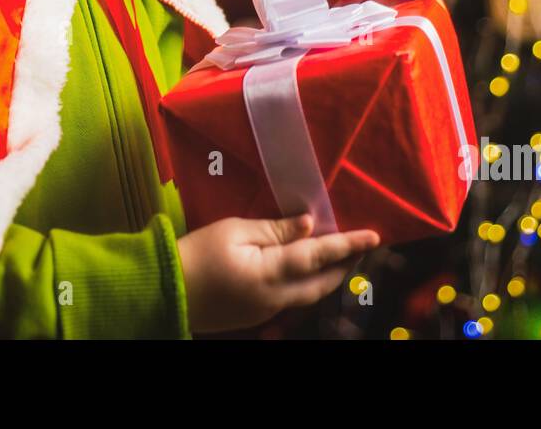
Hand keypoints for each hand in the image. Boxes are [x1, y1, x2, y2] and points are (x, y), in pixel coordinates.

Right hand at [176, 213, 380, 333]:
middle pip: (322, 282)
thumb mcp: (235, 230)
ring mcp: (266, 311)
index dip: (348, 245)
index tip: (375, 236)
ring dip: (328, 276)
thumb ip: (275, 229)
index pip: (319, 256)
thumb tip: (309, 225)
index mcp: (271, 274)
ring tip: (341, 257)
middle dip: (345, 264)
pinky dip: (307, 283)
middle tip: (361, 246)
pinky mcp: (255, 315)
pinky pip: (292, 299)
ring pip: (309, 294)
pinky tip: (306, 270)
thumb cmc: (197, 253)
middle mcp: (276, 298)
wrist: (165, 291)